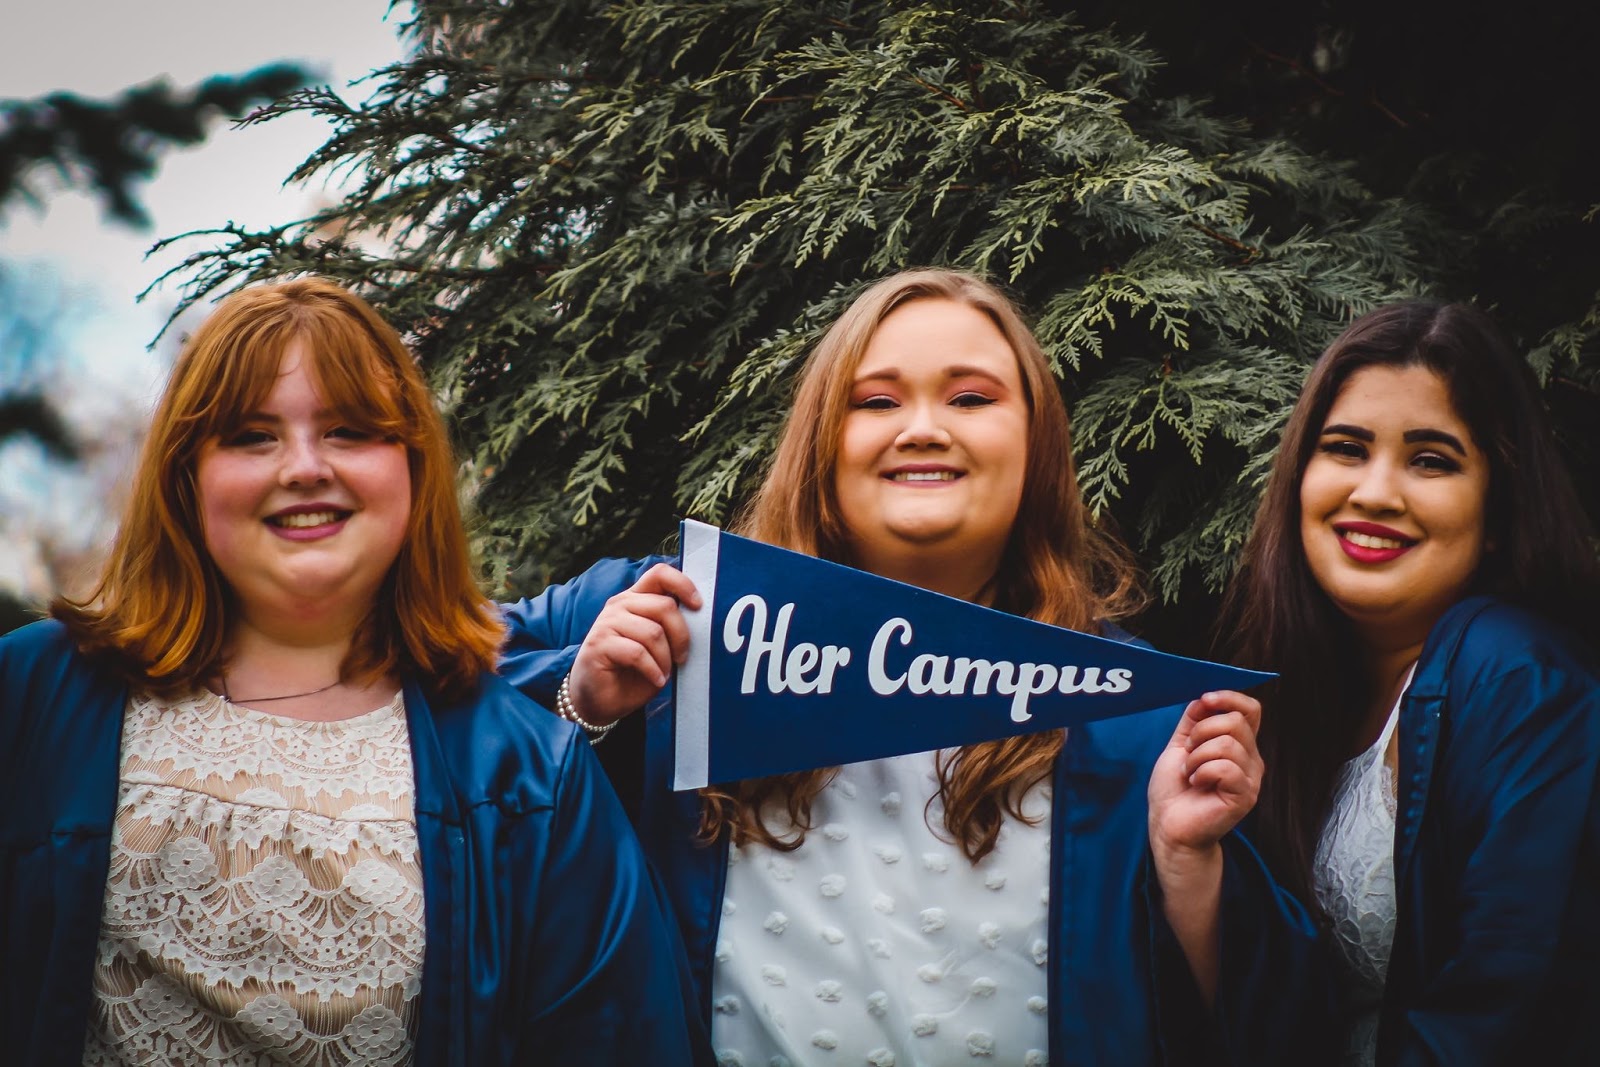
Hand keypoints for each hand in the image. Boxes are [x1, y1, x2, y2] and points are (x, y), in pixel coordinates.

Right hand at [567, 563, 701, 726]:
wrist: (600, 700)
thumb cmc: (633, 671)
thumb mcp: (658, 645)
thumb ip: (671, 627)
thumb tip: (699, 619)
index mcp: (636, 598)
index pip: (660, 574)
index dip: (683, 584)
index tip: (698, 606)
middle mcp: (620, 605)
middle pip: (664, 606)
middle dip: (681, 636)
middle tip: (681, 658)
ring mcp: (606, 623)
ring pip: (653, 632)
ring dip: (665, 659)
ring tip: (663, 673)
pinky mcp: (598, 645)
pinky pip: (637, 653)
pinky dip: (653, 670)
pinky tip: (655, 679)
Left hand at [1147, 690, 1263, 859]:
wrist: (1168, 825)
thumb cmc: (1174, 789)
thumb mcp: (1180, 745)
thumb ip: (1193, 721)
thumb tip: (1204, 697)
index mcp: (1238, 744)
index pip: (1251, 709)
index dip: (1230, 698)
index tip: (1205, 699)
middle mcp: (1250, 759)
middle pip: (1235, 722)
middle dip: (1201, 731)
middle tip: (1188, 753)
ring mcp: (1251, 778)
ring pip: (1227, 744)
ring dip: (1197, 756)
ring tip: (1190, 773)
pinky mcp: (1245, 796)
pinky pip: (1225, 767)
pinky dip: (1202, 772)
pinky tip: (1196, 784)